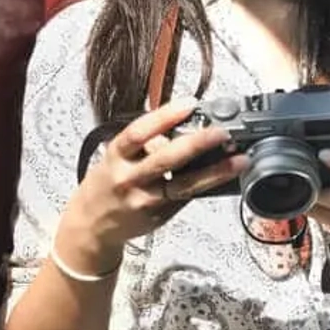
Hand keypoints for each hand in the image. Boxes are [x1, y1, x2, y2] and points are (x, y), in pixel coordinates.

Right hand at [56, 98, 244, 273]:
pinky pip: (186, 198)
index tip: (190, 104)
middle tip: (222, 132)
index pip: (139, 132)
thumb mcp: (117, 156)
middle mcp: (129, 178)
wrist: (90, 225)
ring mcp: (145, 201)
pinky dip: (207, 186)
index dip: (165, 116)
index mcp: (116, 156)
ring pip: (184, 186)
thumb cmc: (107, 183)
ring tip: (240, 160)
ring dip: (215, 172)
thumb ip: (147, 143)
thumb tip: (187, 125)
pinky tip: (226, 177)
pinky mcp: (159, 216)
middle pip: (166, 160)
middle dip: (197, 144)